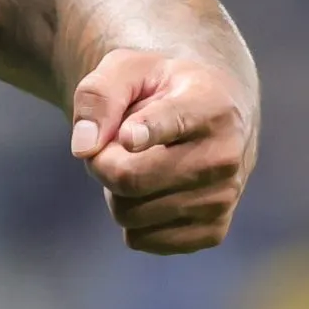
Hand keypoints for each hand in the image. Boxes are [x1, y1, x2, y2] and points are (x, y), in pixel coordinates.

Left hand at [68, 47, 256, 254]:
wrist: (214, 112)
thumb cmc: (160, 87)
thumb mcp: (125, 68)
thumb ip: (97, 96)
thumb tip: (83, 147)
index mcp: (209, 107)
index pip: (171, 125)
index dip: (145, 132)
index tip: (128, 137)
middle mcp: (225, 156)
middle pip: (130, 178)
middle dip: (102, 163)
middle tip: (111, 145)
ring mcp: (223, 198)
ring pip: (130, 213)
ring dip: (116, 191)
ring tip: (138, 163)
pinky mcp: (213, 231)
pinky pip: (141, 240)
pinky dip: (132, 220)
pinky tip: (152, 191)